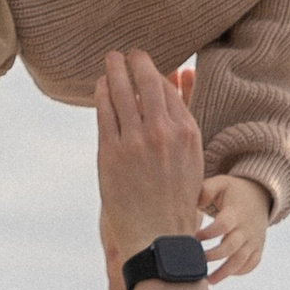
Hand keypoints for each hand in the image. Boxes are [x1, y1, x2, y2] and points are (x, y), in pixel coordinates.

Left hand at [95, 48, 205, 267]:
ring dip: (115, 70)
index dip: (157, 73)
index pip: (170, 89)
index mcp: (188, 133)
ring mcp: (136, 142)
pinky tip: (99, 85)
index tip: (147, 65)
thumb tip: (180, 84)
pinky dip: (101, 94)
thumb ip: (183, 122)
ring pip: (122, 92)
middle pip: (148, 82)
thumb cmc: (174, 199)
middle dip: (137, 61)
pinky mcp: (112, 153)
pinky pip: (104, 112)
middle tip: (129, 53)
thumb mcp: (190, 158)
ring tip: (111, 58)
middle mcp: (164, 133)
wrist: (158, 236)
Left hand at [198, 172, 270, 281]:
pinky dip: (240, 271)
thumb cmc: (234, 191)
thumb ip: (206, 189)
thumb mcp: (221, 183)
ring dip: (225, 271)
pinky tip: (226, 274)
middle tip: (196, 261)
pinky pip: (252, 263)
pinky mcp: (258, 247)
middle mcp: (246, 228)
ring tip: (208, 280)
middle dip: (214, 255)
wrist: (261, 196)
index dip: (209, 232)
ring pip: (242, 259)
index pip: (223, 224)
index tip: (194, 237)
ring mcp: (254, 239)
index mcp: (235, 212)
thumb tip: (196, 203)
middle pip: (232, 246)